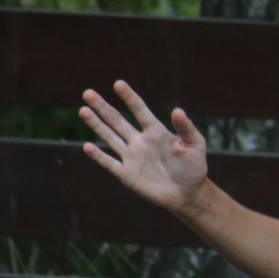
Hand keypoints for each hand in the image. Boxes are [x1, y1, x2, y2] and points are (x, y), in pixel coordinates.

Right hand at [78, 81, 210, 210]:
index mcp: (156, 132)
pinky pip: (109, 162)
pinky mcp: (127, 174)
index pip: (140, 110)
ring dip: (96, 124)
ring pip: (110, 137)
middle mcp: (140, 141)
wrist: (188, 194)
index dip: (129, 97)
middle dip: (103, 107)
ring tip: (83, 110)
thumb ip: (186, 129)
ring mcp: (131, 157)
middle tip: (88, 93)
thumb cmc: (194, 168)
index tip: (118, 83)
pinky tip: (87, 146)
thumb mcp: (195, 145)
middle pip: (117, 121)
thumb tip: (177, 110)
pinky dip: (98, 155)